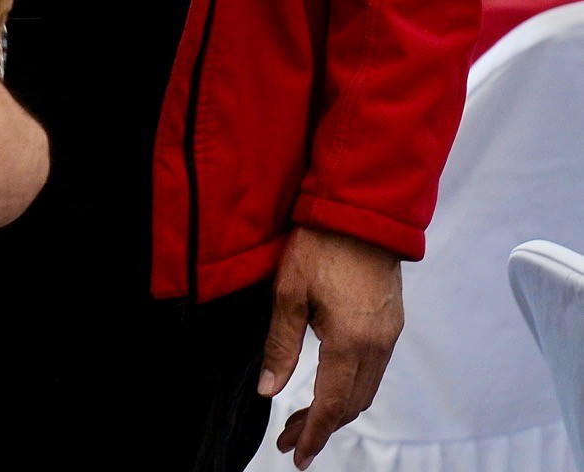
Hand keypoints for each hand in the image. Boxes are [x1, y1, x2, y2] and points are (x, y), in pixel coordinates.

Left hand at [260, 226, 403, 468]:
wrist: (360, 212)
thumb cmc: (320, 245)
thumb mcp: (288, 293)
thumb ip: (280, 345)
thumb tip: (268, 391)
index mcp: (351, 342)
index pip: (333, 405)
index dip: (314, 433)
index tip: (296, 454)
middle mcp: (377, 346)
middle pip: (352, 405)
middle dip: (321, 426)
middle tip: (289, 439)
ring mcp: (389, 335)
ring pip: (365, 389)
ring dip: (336, 408)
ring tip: (302, 417)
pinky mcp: (391, 322)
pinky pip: (374, 369)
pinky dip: (351, 386)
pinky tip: (327, 384)